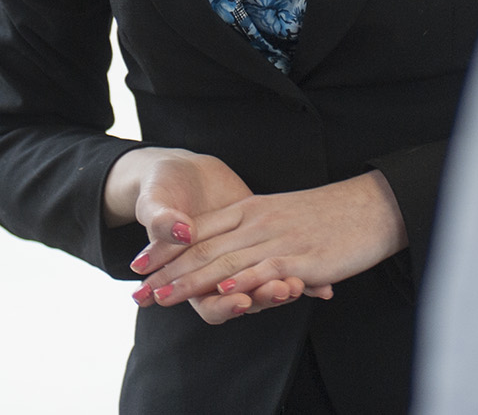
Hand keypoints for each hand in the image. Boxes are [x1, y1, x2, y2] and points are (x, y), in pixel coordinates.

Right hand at [104, 150, 313, 320]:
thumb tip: (181, 231)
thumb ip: (161, 220)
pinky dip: (303, 279)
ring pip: (266, 287)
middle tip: (283, 289)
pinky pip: (284, 269)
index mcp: (188, 275)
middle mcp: (218, 276)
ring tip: (299, 284)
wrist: (184, 172)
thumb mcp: (154, 200)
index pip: (210, 305)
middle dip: (264, 296)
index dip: (225, 305)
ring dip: (283, 289)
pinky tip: (323, 285)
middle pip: (245, 300)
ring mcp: (243, 263)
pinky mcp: (261, 246)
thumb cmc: (162, 187)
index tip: (241, 300)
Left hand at [139, 171, 407, 325]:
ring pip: (224, 262)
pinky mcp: (299, 257)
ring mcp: (275, 239)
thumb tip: (235, 259)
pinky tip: (220, 291)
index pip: (197, 230)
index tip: (136, 264)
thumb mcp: (281, 216)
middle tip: (137, 291)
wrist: (371, 205)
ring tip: (161, 297)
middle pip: (202, 249)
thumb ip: (257, 234)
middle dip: (166, 272)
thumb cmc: (328, 216)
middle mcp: (256, 221)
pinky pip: (263, 269)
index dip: (165, 249)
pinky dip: (240, 281)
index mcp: (250, 209)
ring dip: (190, 282)